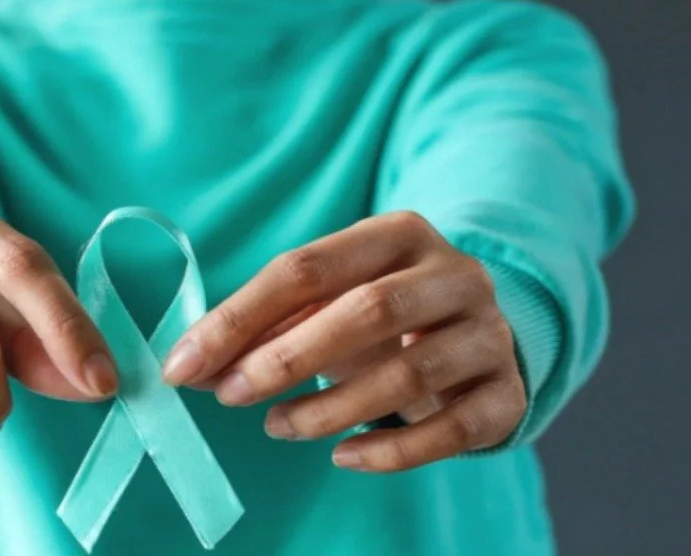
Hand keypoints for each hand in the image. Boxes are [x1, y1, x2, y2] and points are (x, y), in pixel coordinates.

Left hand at [162, 212, 525, 471]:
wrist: (479, 334)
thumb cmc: (385, 315)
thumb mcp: (330, 303)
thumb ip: (268, 327)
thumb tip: (195, 367)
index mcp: (398, 233)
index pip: (307, 268)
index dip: (239, 316)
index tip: (184, 363)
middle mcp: (453, 274)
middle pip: (367, 310)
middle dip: (287, 357)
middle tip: (231, 394)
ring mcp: (488, 333)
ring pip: (408, 373)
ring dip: (330, 408)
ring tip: (277, 426)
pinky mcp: (506, 393)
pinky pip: (452, 429)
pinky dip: (392, 451)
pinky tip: (342, 457)